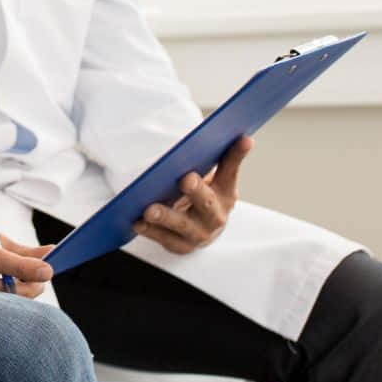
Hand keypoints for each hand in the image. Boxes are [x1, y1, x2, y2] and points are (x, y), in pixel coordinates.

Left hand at [133, 135, 250, 254]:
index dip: (235, 155)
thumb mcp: (216, 178)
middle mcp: (215, 216)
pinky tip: (138, 222)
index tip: (243, 139)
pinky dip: (150, 231)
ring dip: (166, 216)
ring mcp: (199, 233)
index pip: (231, 170)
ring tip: (150, 209)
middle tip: (186, 179)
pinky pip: (164, 238)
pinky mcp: (181, 245)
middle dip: (196, 191)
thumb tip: (234, 135)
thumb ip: (220, 158)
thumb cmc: (206, 196)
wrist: (204, 230)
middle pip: (206, 203)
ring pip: (181, 224)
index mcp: (226, 193)